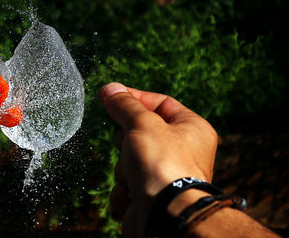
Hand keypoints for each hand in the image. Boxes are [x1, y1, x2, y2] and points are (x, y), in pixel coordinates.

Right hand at [99, 82, 217, 237]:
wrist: (164, 213)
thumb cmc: (163, 164)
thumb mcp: (142, 123)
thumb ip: (124, 104)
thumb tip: (110, 88)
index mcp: (191, 128)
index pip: (161, 102)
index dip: (134, 98)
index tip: (110, 95)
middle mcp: (183, 152)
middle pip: (140, 132)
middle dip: (126, 141)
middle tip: (129, 145)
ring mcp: (166, 176)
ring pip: (129, 160)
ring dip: (124, 168)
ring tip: (135, 176)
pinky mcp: (151, 197)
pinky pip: (127, 185)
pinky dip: (124, 190)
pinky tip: (133, 194)